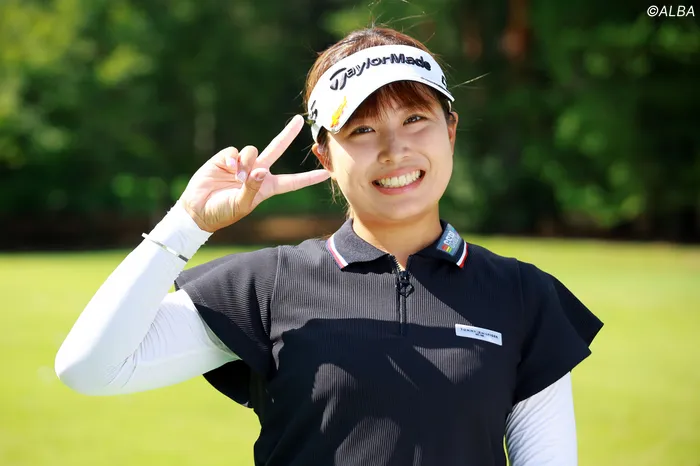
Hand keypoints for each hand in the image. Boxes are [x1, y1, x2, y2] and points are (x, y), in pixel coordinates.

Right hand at [179, 115, 329, 232]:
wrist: (198, 208)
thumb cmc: (223, 212)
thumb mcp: (241, 205)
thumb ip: (252, 188)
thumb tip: (260, 170)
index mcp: (267, 187)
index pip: (292, 182)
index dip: (308, 178)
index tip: (326, 174)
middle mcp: (258, 172)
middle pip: (277, 149)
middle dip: (287, 134)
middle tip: (299, 120)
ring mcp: (242, 164)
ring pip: (253, 150)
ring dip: (246, 162)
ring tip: (237, 176)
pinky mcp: (226, 158)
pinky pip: (235, 151)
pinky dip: (233, 159)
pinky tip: (227, 169)